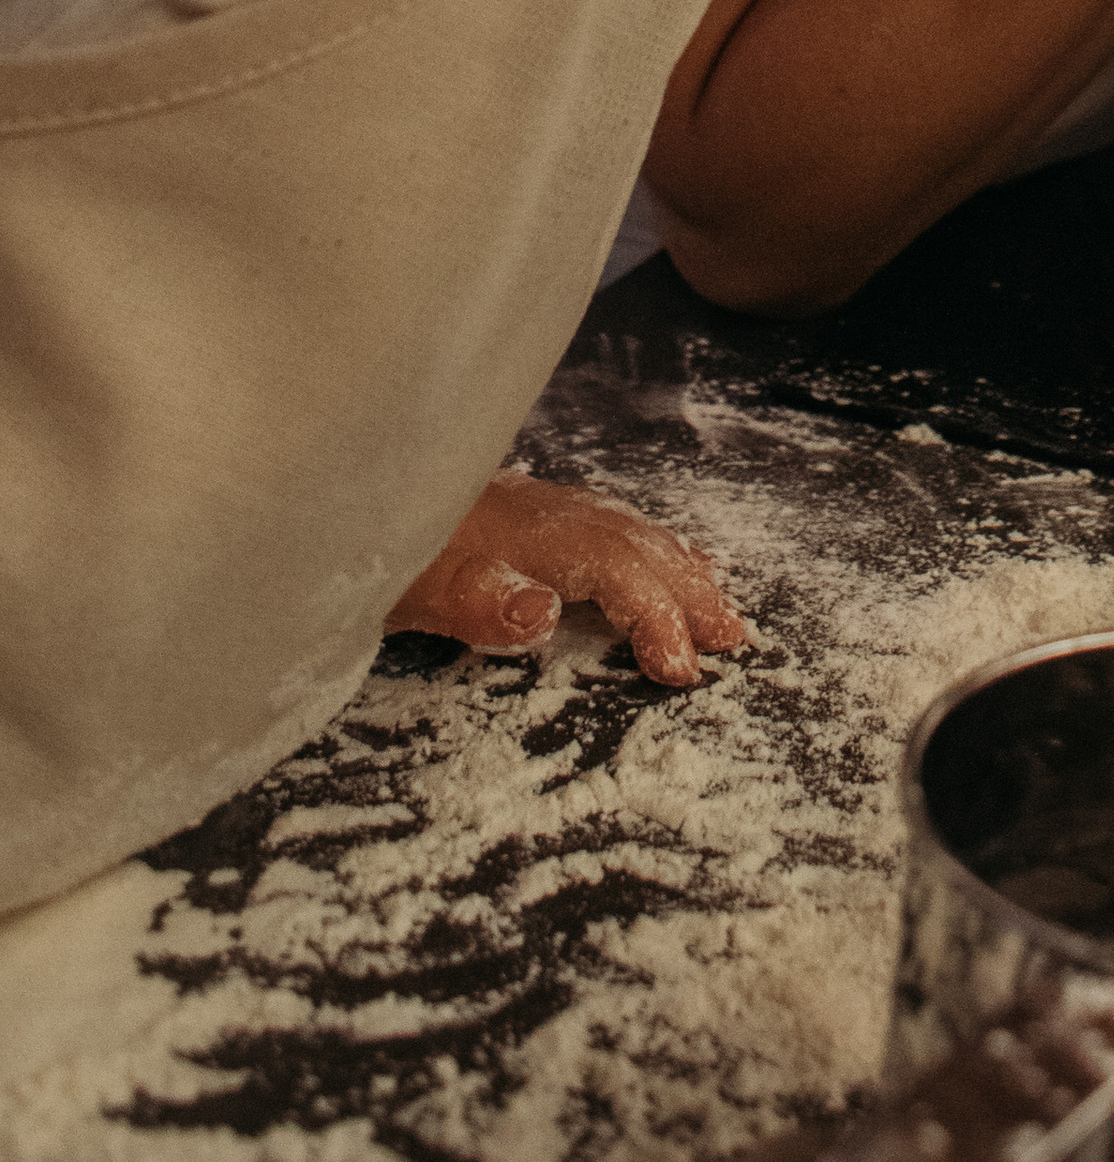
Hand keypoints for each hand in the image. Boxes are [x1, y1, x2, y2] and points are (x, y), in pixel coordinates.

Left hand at [385, 469, 746, 685]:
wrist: (333, 492)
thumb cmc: (374, 557)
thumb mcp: (411, 592)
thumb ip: (476, 601)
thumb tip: (545, 611)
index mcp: (527, 536)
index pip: (615, 571)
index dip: (656, 616)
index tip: (683, 668)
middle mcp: (543, 513)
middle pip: (634, 545)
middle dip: (688, 590)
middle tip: (733, 635)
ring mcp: (536, 505)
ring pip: (626, 528)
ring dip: (677, 565)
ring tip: (717, 599)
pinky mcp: (522, 506)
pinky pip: (605, 520)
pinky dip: (646, 541)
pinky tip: (654, 552)